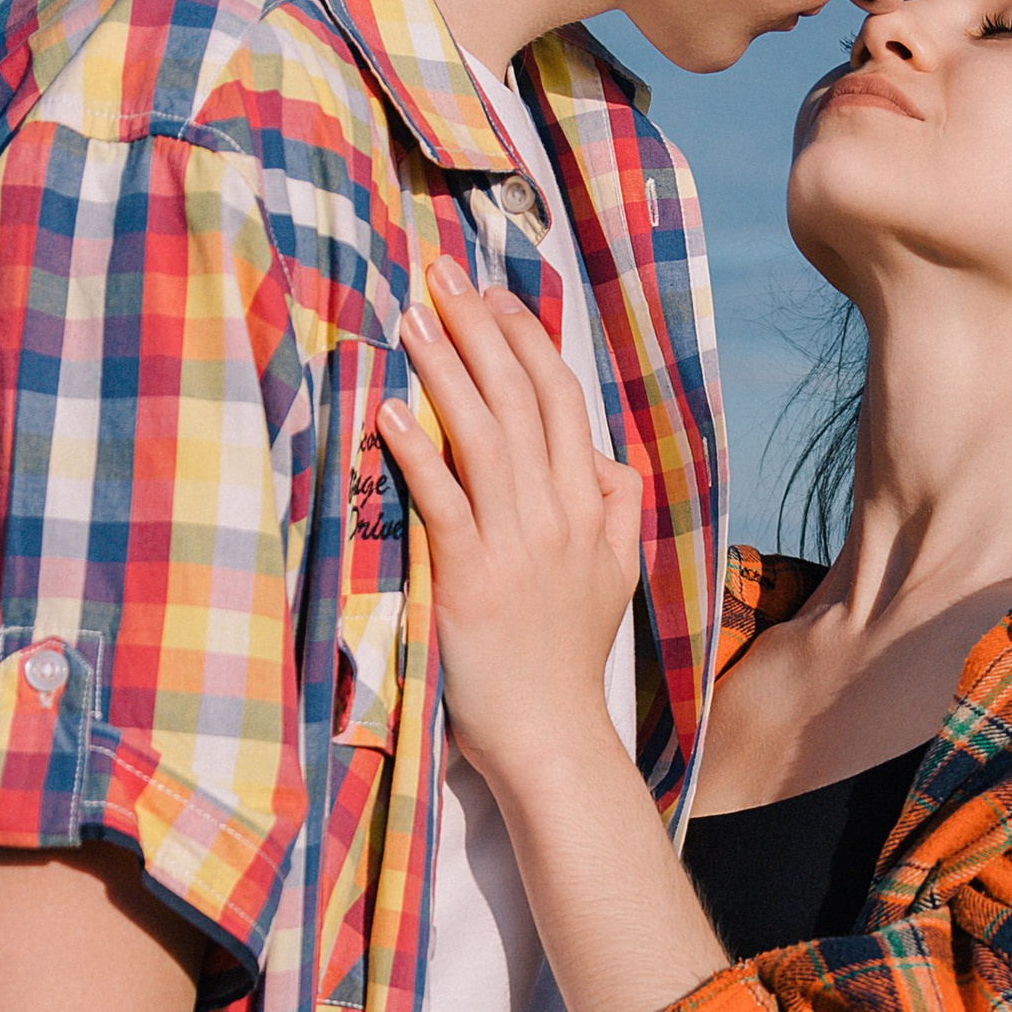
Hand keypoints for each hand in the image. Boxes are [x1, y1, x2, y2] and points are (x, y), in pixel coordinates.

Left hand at [376, 267, 642, 795]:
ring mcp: (517, 545)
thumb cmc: (568, 659)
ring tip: (412, 317)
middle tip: (441, 275)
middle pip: (522, 399)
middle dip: (481, 328)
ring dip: (446, 368)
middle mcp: (559, 515)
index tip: (493, 295)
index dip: (527, 339)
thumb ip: (619, 510)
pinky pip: (444, 500)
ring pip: (484, 435)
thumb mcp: (616, 577)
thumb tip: (609, 458)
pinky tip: (392, 409)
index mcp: (591, 507)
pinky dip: (419, 450)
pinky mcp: (472, 579)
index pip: (563, 400)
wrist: (552, 736)